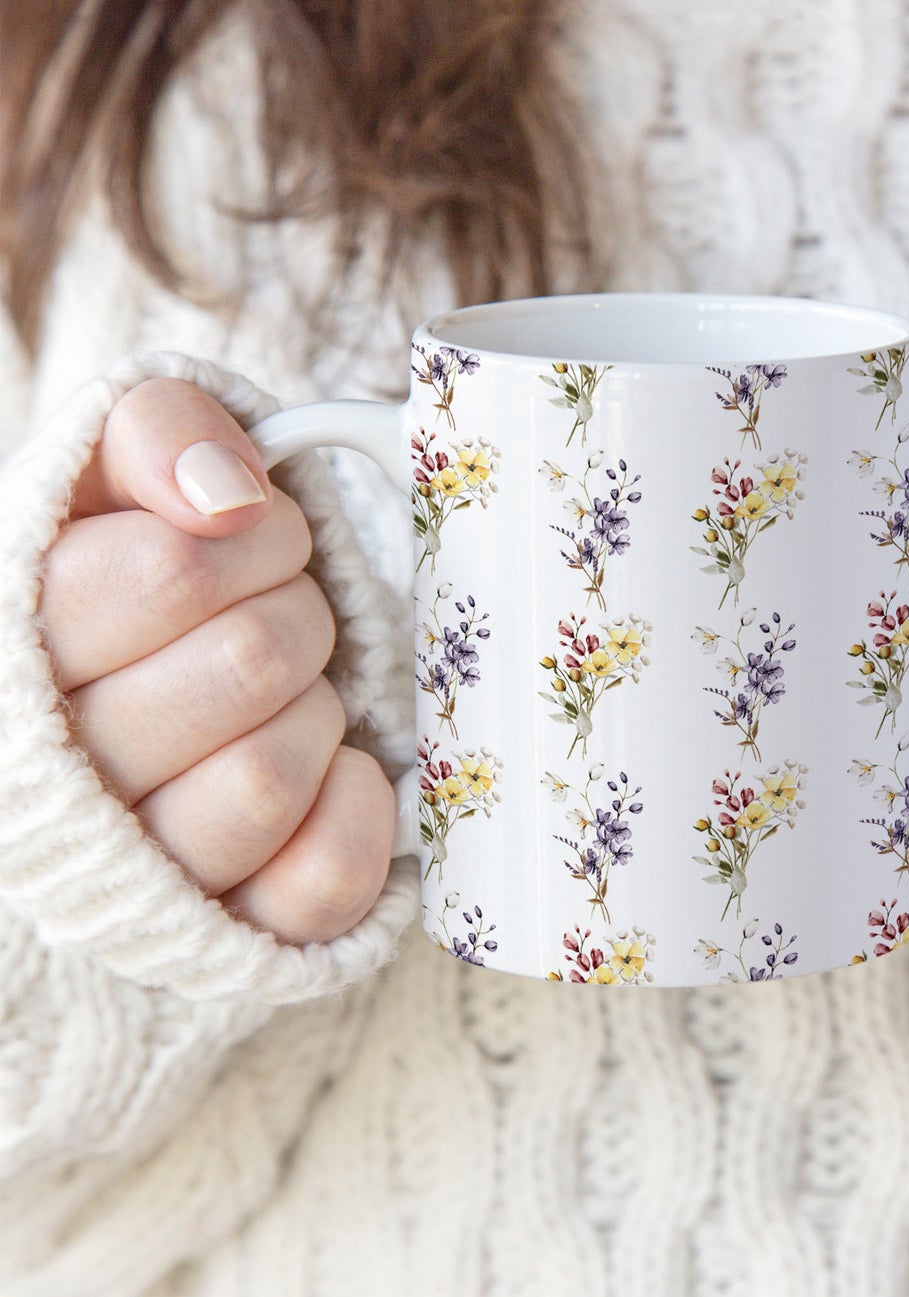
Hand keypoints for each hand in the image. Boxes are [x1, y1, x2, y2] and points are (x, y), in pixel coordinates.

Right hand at [39, 378, 393, 943]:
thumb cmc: (161, 576)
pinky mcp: (232, 926)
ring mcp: (141, 865)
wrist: (184, 675)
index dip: (257, 539)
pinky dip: (355, 812)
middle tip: (285, 621)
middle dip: (300, 619)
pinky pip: (317, 882)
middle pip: (248, 664)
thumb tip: (225, 493)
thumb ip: (163, 433)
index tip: (259, 538)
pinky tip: (333, 770)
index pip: (166, 570)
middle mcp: (55, 771)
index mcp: (17, 642)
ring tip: (293, 699)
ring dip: (316, 714)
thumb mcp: (138, 472)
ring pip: (267, 781)